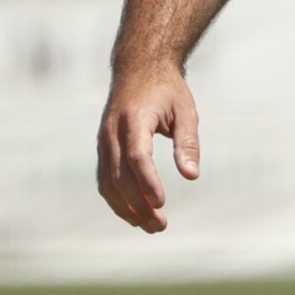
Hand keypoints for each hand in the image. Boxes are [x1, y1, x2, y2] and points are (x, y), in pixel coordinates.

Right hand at [96, 66, 200, 233]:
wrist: (139, 68)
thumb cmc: (167, 89)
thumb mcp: (185, 110)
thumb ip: (188, 142)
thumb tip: (192, 176)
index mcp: (135, 118)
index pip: (137, 156)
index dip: (147, 182)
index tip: (161, 202)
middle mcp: (112, 132)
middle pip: (120, 176)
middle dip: (138, 204)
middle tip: (161, 225)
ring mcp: (103, 141)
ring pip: (108, 183)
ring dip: (127, 208)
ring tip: (151, 225)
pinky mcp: (102, 149)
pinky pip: (105, 180)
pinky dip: (117, 200)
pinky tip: (135, 213)